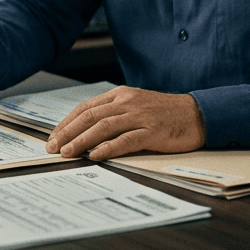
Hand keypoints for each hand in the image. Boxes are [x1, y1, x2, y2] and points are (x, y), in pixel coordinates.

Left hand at [46, 86, 205, 159]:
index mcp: (120, 94)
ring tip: (67, 153)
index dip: (67, 122)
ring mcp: (140, 116)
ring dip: (82, 140)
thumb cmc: (164, 113)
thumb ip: (114, 114)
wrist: (197, 114)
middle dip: (67, 132)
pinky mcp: (152, 131)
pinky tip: (96, 155)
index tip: (54, 137)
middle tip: (53, 147)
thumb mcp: (135, 106)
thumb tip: (86, 131)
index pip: (85, 107)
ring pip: (103, 127)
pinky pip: (126, 140)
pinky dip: (108, 147)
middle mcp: (127, 102)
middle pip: (90, 116)